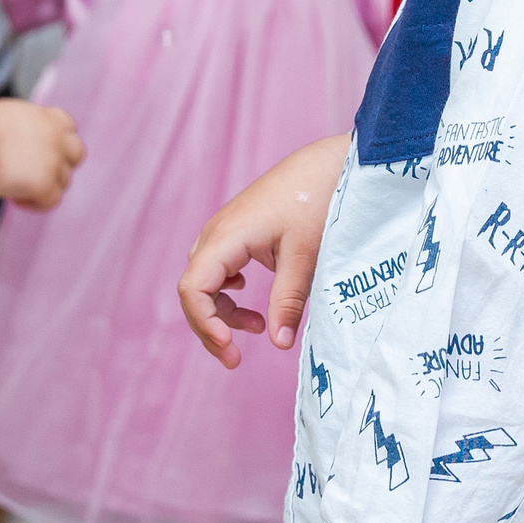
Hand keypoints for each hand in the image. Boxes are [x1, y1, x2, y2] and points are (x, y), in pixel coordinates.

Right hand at [0, 99, 83, 207]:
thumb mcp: (4, 117)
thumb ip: (21, 128)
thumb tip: (17, 143)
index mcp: (44, 116)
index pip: (68, 126)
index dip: (58, 142)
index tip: (40, 152)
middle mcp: (55, 136)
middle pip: (76, 154)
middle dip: (61, 166)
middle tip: (36, 174)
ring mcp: (54, 160)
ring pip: (64, 181)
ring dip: (44, 187)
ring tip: (16, 190)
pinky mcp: (46, 183)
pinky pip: (52, 201)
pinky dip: (36, 204)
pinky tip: (15, 200)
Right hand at [179, 134, 342, 366]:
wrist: (330, 163)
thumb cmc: (318, 201)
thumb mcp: (306, 257)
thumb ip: (288, 301)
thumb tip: (279, 344)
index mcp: (226, 237)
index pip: (192, 289)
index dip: (205, 324)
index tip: (233, 349)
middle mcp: (217, 232)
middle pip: (194, 289)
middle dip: (210, 327)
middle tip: (235, 359)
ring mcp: (225, 229)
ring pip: (205, 279)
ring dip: (221, 310)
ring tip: (256, 327)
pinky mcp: (238, 229)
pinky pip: (216, 266)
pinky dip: (227, 291)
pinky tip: (248, 296)